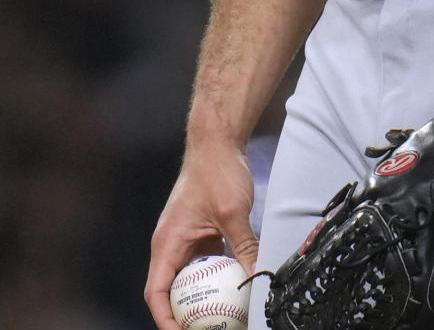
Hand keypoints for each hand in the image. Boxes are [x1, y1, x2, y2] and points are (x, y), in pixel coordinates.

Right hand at [144, 140, 258, 329]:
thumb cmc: (217, 171)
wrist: (217, 141)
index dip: (165, 319)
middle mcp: (171, 244)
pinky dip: (217, 276)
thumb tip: (258, 274)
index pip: (156, 292)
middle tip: (208, 327)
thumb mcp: (233, 212)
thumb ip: (244, 245)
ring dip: (204, 296)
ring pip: (191, 277)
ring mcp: (186, 239)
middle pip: (172, 290)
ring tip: (223, 315)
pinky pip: (206, 262)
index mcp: (167, 242)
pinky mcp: (201, 233)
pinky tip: (237, 286)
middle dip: (185, 314)